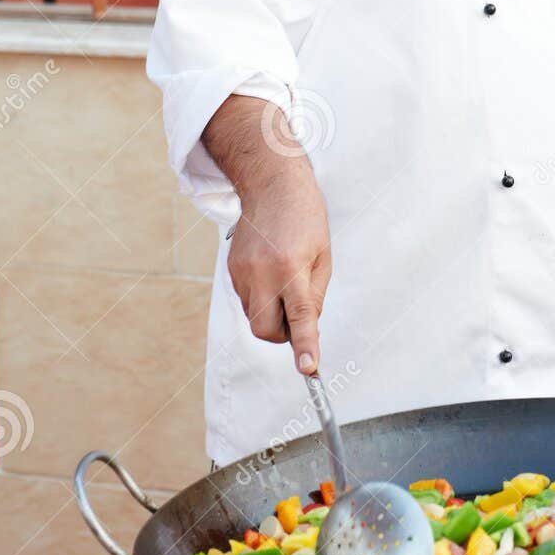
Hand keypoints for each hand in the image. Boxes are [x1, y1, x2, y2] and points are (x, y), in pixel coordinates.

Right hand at [204, 95, 332, 374]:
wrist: (270, 185)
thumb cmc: (305, 218)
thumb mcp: (323, 255)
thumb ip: (314, 295)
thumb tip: (305, 327)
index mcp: (291, 267)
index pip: (300, 315)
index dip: (306, 345)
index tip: (310, 369)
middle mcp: (262, 273)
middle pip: (266, 330)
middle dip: (283, 334)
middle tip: (298, 313)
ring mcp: (242, 273)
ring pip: (255, 317)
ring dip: (273, 314)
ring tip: (285, 281)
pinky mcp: (231, 271)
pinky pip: (248, 300)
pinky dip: (262, 298)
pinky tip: (271, 271)